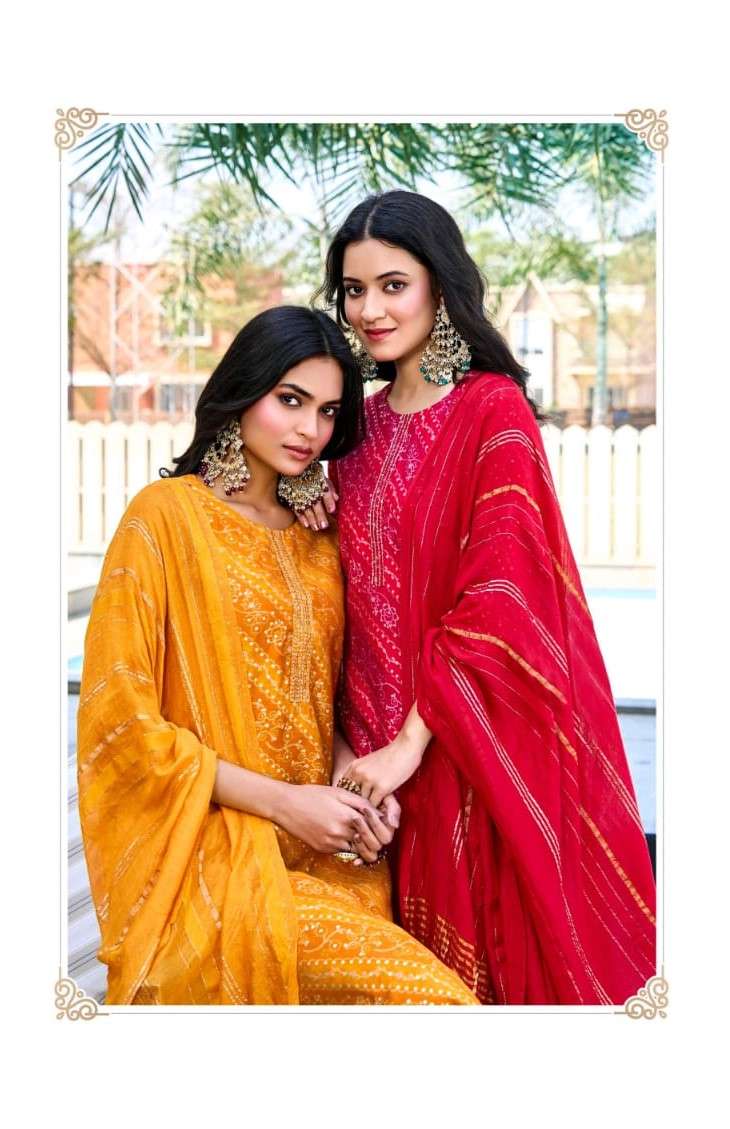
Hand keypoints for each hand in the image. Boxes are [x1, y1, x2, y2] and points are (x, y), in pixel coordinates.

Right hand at [276, 783, 392, 859]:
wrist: (286, 805)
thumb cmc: (313, 794)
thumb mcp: (338, 792)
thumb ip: (360, 802)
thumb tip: (379, 811)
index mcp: (347, 816)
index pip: (375, 829)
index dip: (382, 827)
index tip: (385, 824)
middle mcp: (341, 832)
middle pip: (370, 844)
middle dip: (376, 839)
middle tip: (376, 832)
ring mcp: (331, 843)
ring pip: (357, 851)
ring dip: (361, 844)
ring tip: (360, 834)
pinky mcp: (323, 849)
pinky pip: (343, 852)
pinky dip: (347, 846)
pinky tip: (343, 835)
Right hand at [295, 477, 337, 530]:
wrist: (291, 468)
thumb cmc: (310, 474)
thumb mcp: (321, 476)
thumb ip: (329, 487)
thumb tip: (337, 498)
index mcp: (318, 482)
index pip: (325, 492)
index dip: (329, 502)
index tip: (332, 511)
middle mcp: (309, 489)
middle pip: (316, 504)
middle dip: (320, 515)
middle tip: (324, 526)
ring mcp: (300, 494)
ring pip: (306, 509)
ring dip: (312, 520)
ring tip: (317, 528)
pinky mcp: (291, 497)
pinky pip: (296, 509)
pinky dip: (302, 518)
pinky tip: (307, 524)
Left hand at [339, 737, 423, 808]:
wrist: (406, 747)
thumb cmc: (391, 755)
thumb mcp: (369, 761)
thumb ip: (361, 773)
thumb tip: (355, 789)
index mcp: (354, 766)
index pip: (343, 788)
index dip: (348, 798)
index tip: (354, 805)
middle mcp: (358, 773)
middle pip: (351, 797)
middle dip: (356, 806)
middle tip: (361, 814)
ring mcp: (369, 780)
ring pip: (363, 803)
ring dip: (368, 809)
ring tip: (371, 815)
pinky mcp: (381, 787)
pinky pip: (374, 805)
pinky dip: (377, 811)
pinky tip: (381, 812)